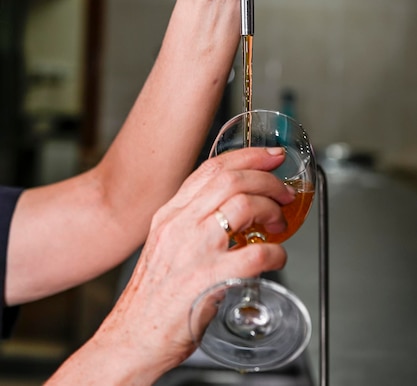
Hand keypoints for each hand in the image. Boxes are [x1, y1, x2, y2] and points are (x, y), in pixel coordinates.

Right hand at [93, 146, 291, 379]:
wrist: (133, 337)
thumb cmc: (152, 296)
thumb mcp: (166, 243)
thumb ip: (192, 222)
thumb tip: (230, 208)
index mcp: (170, 213)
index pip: (211, 168)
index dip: (247, 156)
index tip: (270, 156)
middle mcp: (181, 224)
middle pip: (231, 179)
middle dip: (267, 179)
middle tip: (283, 191)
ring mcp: (195, 250)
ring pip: (244, 204)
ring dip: (271, 209)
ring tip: (279, 222)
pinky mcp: (211, 279)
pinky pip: (257, 254)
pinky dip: (276, 253)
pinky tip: (276, 258)